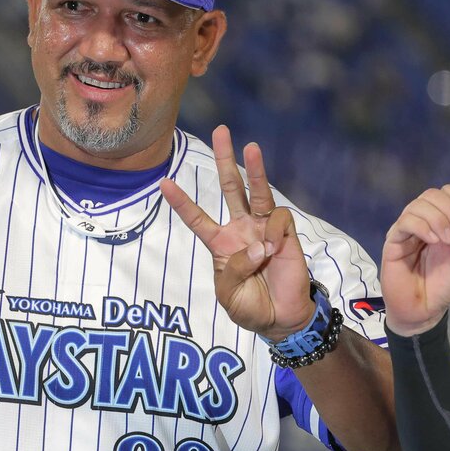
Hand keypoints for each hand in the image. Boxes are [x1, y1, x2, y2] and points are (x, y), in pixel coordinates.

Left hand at [160, 125, 313, 341]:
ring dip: (256, 169)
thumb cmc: (251, 307)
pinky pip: (278, 220)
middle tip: (220, 130)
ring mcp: (264, 229)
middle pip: (231, 187)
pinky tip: (273, 249)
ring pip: (258, 191)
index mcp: (221, 244)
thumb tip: (258, 244)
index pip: (197, 218)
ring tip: (252, 147)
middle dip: (224, 160)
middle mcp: (241, 229)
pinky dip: (274, 231)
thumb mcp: (228, 294)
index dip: (182, 202)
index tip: (164, 183)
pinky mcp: (286, 234)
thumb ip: (233, 269)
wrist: (281, 320)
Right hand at [381, 185, 449, 335]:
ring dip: (438, 219)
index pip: (447, 193)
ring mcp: (407, 231)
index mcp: (441, 222)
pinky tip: (433, 241)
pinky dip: (423, 226)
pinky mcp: (394, 242)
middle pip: (432, 194)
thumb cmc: (442, 287)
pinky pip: (406, 222)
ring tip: (447, 241)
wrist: (423, 311)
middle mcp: (423, 222)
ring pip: (418, 205)